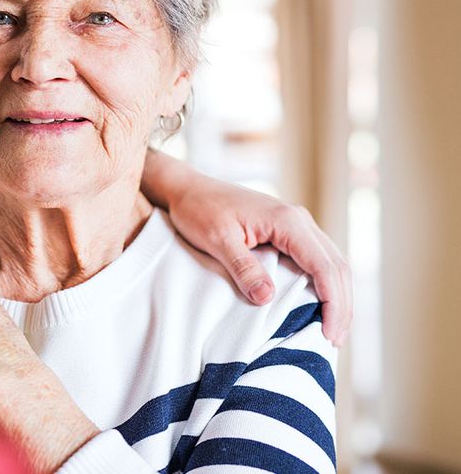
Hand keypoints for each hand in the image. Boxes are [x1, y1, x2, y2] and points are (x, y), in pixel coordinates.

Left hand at [166, 176, 351, 346]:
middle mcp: (299, 220)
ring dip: (337, 295)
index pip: (325, 267)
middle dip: (341, 305)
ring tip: (333, 330)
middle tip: (336, 341)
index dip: (333, 303)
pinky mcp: (288, 230)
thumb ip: (243, 268)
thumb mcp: (217, 240)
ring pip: (332, 262)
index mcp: (287, 221)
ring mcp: (296, 223)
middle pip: (337, 266)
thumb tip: (267, 299)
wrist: (188, 189)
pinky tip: (320, 304)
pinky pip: (316, 258)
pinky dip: (324, 283)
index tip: (329, 335)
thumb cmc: (199, 210)